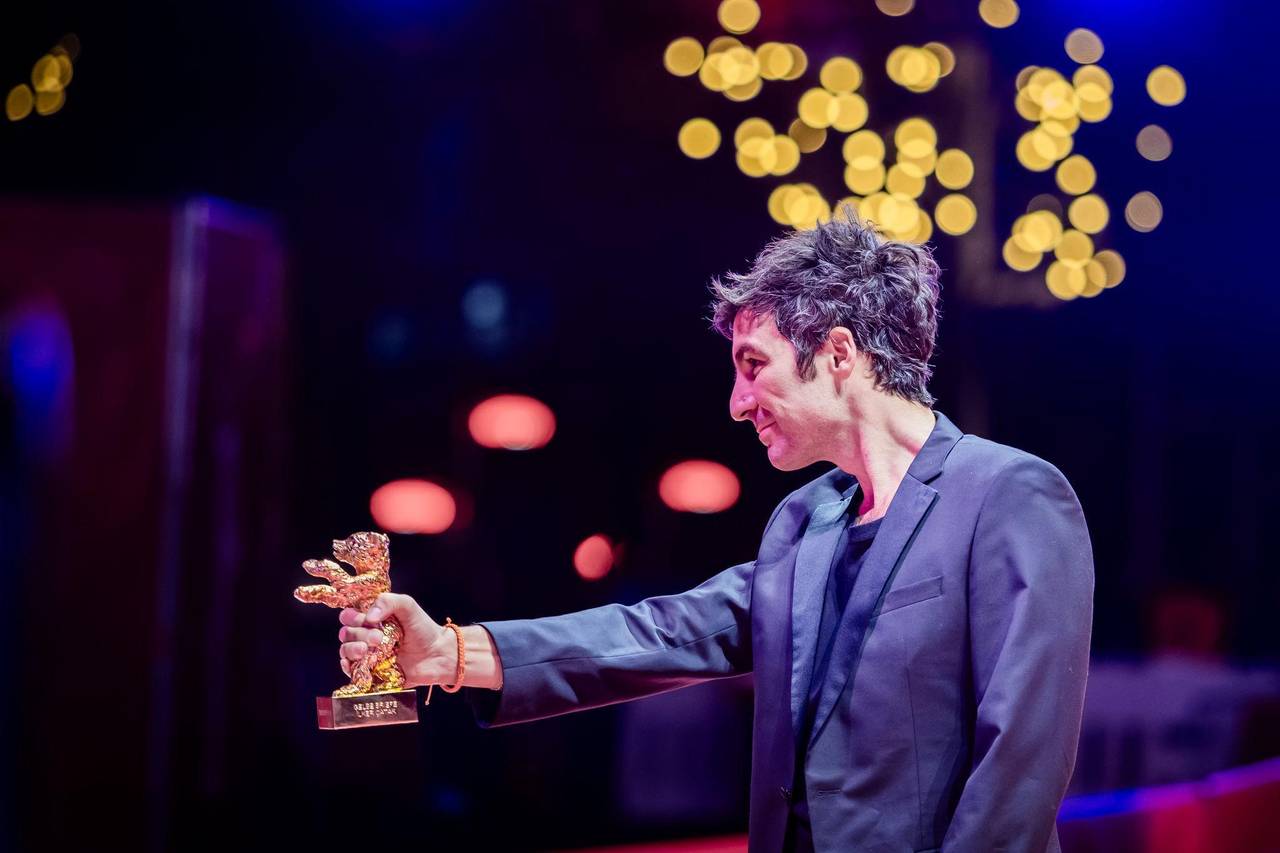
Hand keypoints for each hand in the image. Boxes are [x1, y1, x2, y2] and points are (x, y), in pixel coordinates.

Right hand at [337, 592, 456, 687]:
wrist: (438, 655)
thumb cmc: (424, 629)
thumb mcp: (408, 606)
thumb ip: (387, 601)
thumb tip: (368, 618)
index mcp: (373, 620)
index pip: (349, 616)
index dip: (351, 617)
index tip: (364, 620)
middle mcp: (367, 636)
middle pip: (347, 634)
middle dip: (358, 634)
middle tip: (378, 638)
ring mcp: (368, 655)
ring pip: (345, 651)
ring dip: (351, 649)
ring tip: (367, 650)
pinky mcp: (372, 673)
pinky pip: (351, 672)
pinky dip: (347, 667)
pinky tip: (352, 664)